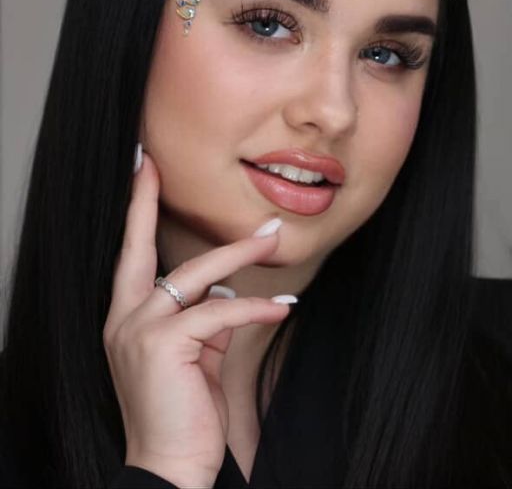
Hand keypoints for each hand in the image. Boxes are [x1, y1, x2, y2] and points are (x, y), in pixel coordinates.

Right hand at [103, 149, 290, 488]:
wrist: (170, 467)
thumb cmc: (183, 412)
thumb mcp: (191, 356)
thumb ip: (201, 321)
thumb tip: (224, 291)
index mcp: (125, 317)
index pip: (128, 253)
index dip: (135, 210)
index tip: (143, 170)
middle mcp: (123, 318)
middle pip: (140, 247)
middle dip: (148, 202)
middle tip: (160, 164)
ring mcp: (138, 330)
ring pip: (194, 275)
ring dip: (238, 254)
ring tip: (271, 239)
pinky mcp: (163, 344)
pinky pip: (217, 313)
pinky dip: (253, 308)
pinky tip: (281, 307)